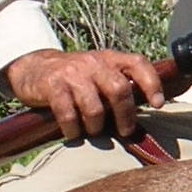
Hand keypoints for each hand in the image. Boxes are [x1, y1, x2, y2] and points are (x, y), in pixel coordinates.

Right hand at [3, 48, 166, 141]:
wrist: (33, 68)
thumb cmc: (75, 78)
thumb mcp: (99, 73)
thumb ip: (120, 84)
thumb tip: (150, 108)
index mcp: (109, 58)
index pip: (137, 63)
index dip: (152, 83)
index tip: (158, 104)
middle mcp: (93, 62)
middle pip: (119, 90)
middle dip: (125, 116)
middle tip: (125, 131)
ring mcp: (72, 73)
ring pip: (95, 107)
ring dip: (96, 126)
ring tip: (93, 132)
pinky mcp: (53, 85)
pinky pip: (68, 114)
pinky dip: (73, 129)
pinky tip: (73, 133)